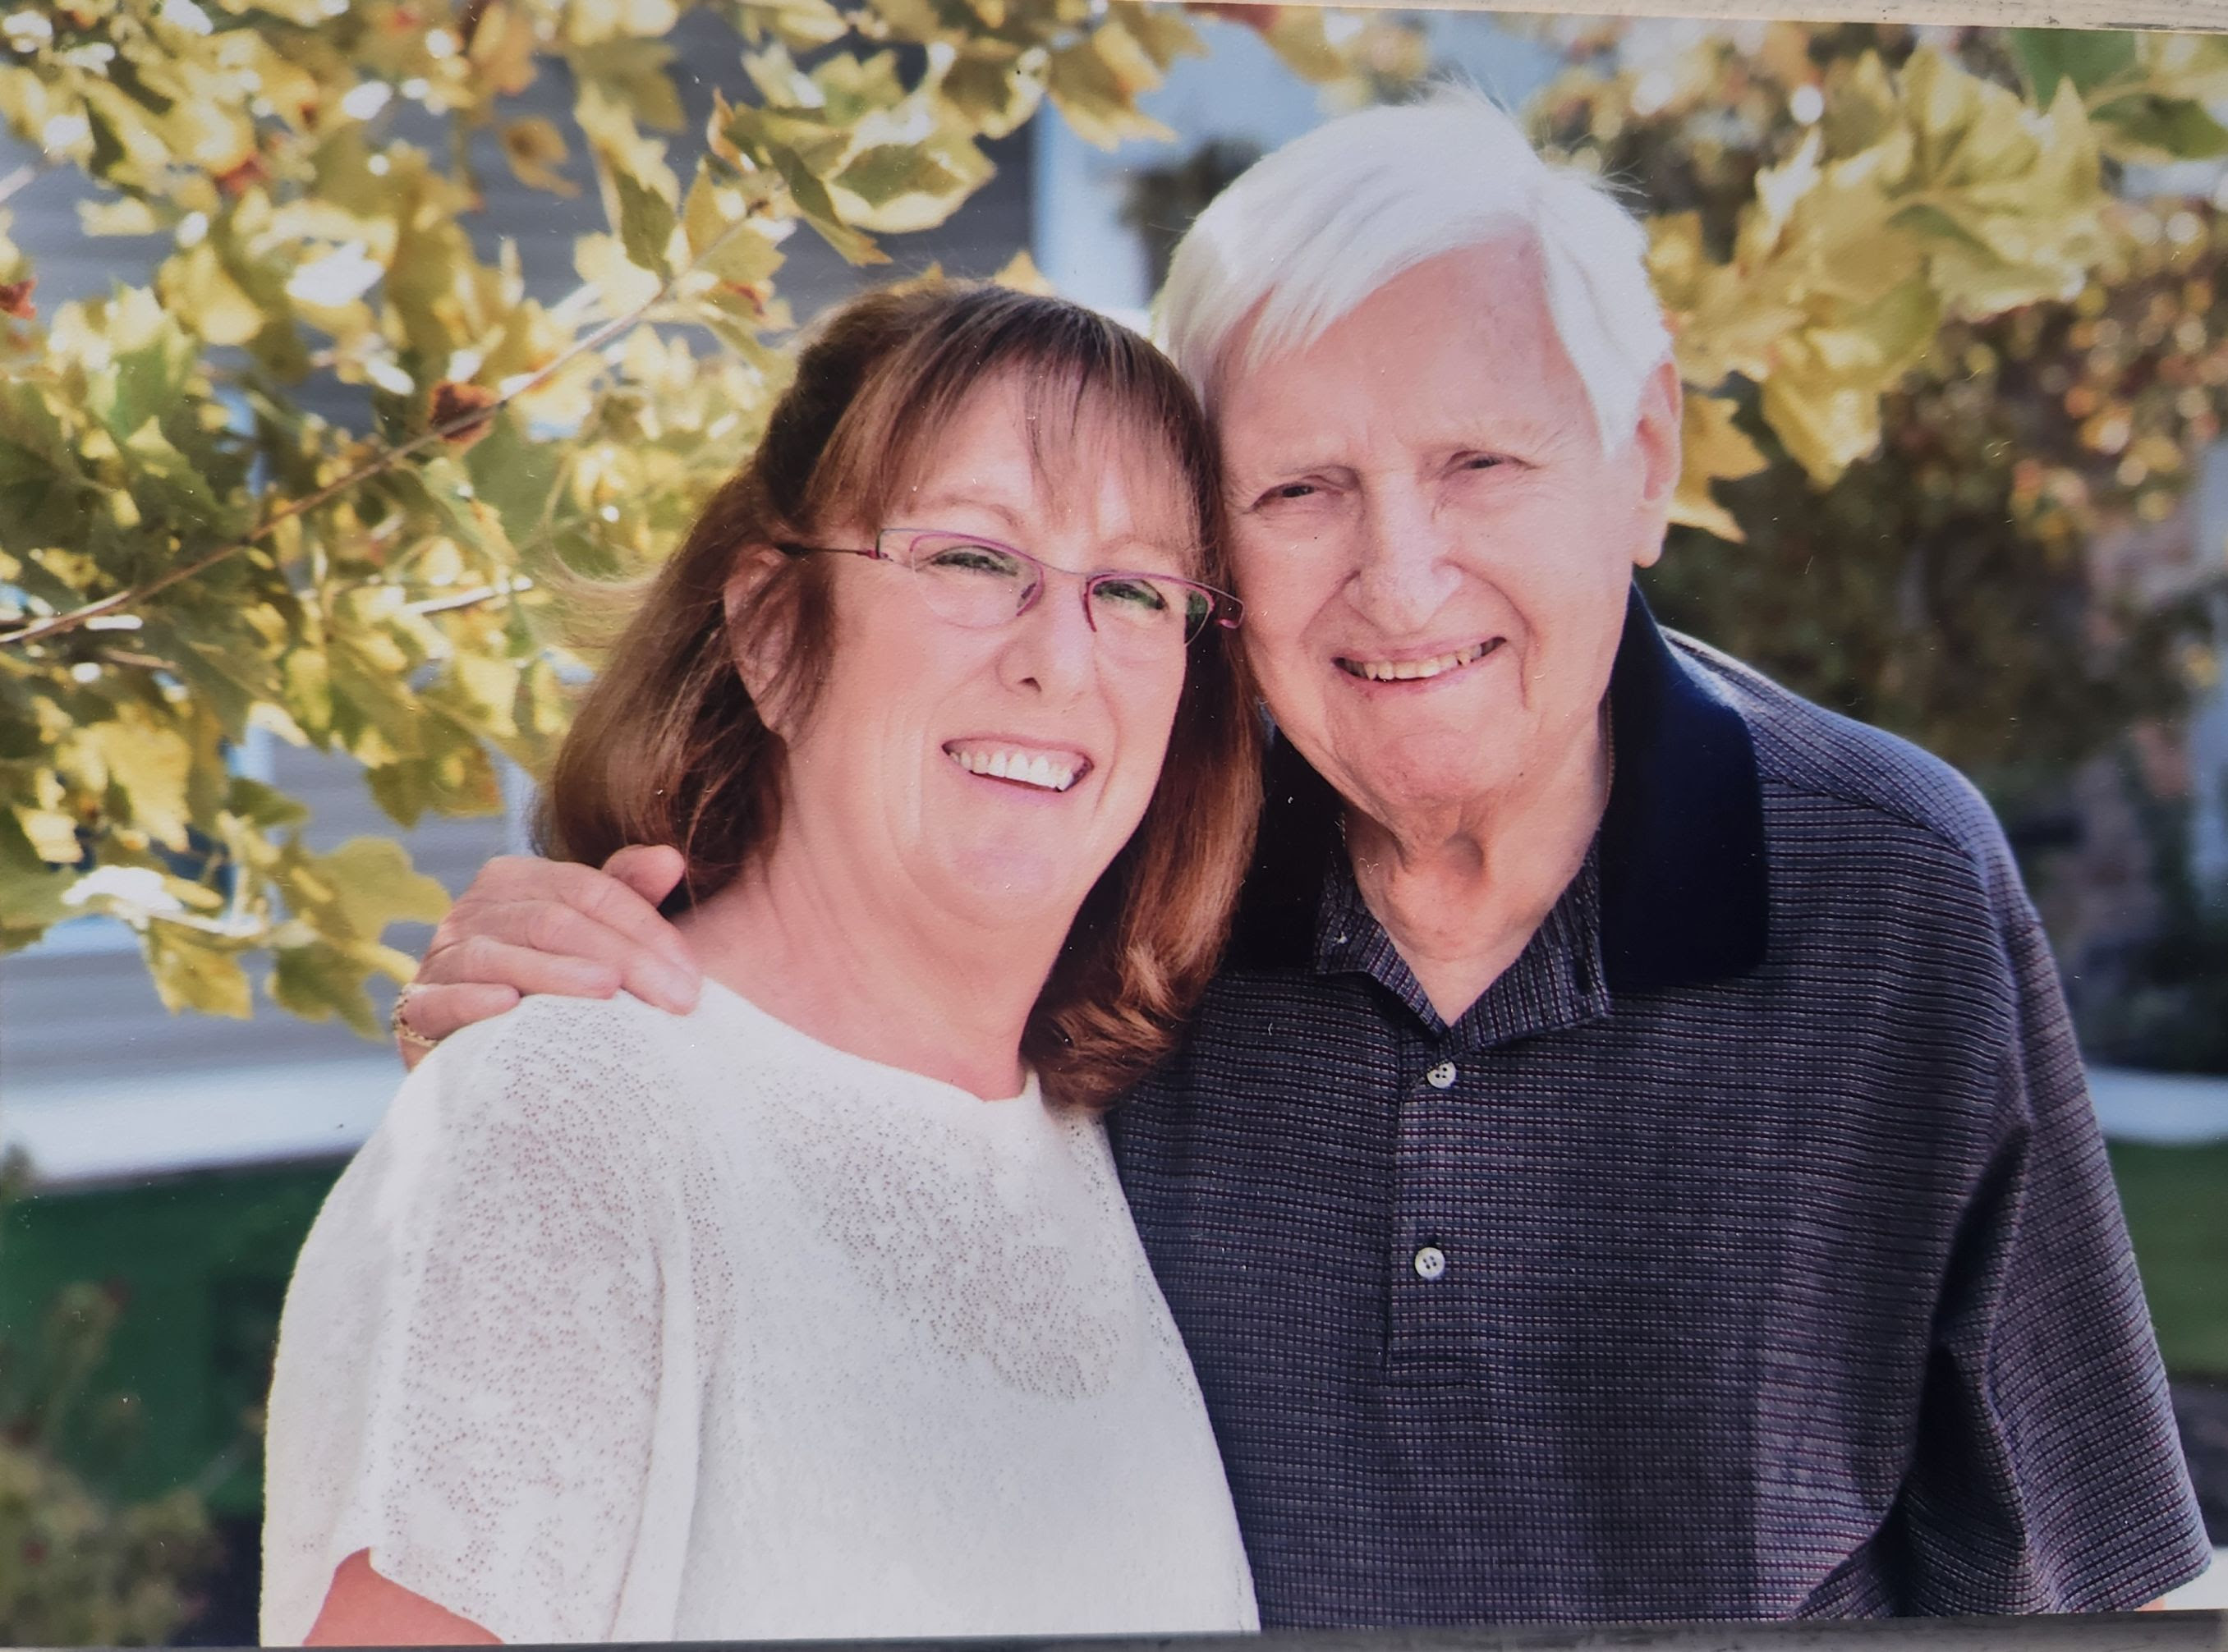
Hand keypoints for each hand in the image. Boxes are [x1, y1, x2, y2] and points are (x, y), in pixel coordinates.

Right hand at [397, 845, 699, 1070]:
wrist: (489, 1057)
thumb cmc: (559, 989)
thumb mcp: (597, 938)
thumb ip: (628, 895)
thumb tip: (670, 857)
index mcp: (516, 881)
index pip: (589, 891)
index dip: (646, 928)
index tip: (691, 976)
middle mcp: (472, 911)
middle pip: (553, 921)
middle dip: (622, 957)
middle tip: (675, 999)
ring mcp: (441, 959)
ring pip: (500, 955)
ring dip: (556, 973)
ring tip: (608, 992)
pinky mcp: (416, 1012)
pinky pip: (440, 999)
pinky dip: (472, 1000)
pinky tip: (509, 1007)